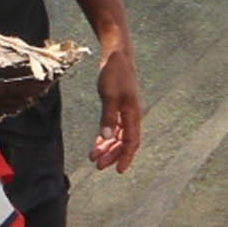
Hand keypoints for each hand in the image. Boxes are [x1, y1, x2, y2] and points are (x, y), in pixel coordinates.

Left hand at [88, 46, 142, 171]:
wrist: (116, 56)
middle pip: (125, 142)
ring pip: (118, 136)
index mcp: (133, 114)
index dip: (126, 157)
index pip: (132, 141)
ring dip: (108, 147)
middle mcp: (132, 115)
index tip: (118, 170)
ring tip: (94, 158)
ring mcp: (125, 111)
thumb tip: (107, 137)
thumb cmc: (115, 73)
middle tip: (98, 166)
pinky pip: (113, 127)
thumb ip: (108, 117)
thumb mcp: (110, 96)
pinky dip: (106, 136)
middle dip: (113, 155)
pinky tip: (97, 144)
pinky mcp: (118, 106)